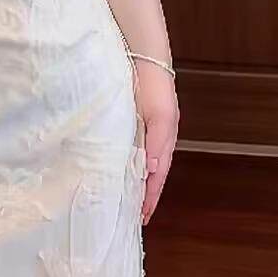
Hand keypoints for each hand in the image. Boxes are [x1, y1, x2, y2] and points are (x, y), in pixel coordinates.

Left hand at [136, 63, 178, 224]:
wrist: (142, 57)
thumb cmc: (154, 87)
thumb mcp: (161, 116)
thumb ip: (157, 143)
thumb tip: (152, 170)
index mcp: (164, 141)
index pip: (157, 177)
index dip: (150, 198)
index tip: (142, 218)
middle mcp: (153, 139)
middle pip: (150, 175)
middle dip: (142, 196)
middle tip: (131, 216)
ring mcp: (141, 131)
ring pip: (138, 164)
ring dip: (132, 182)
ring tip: (123, 200)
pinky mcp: (128, 122)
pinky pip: (127, 150)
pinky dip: (123, 165)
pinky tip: (114, 170)